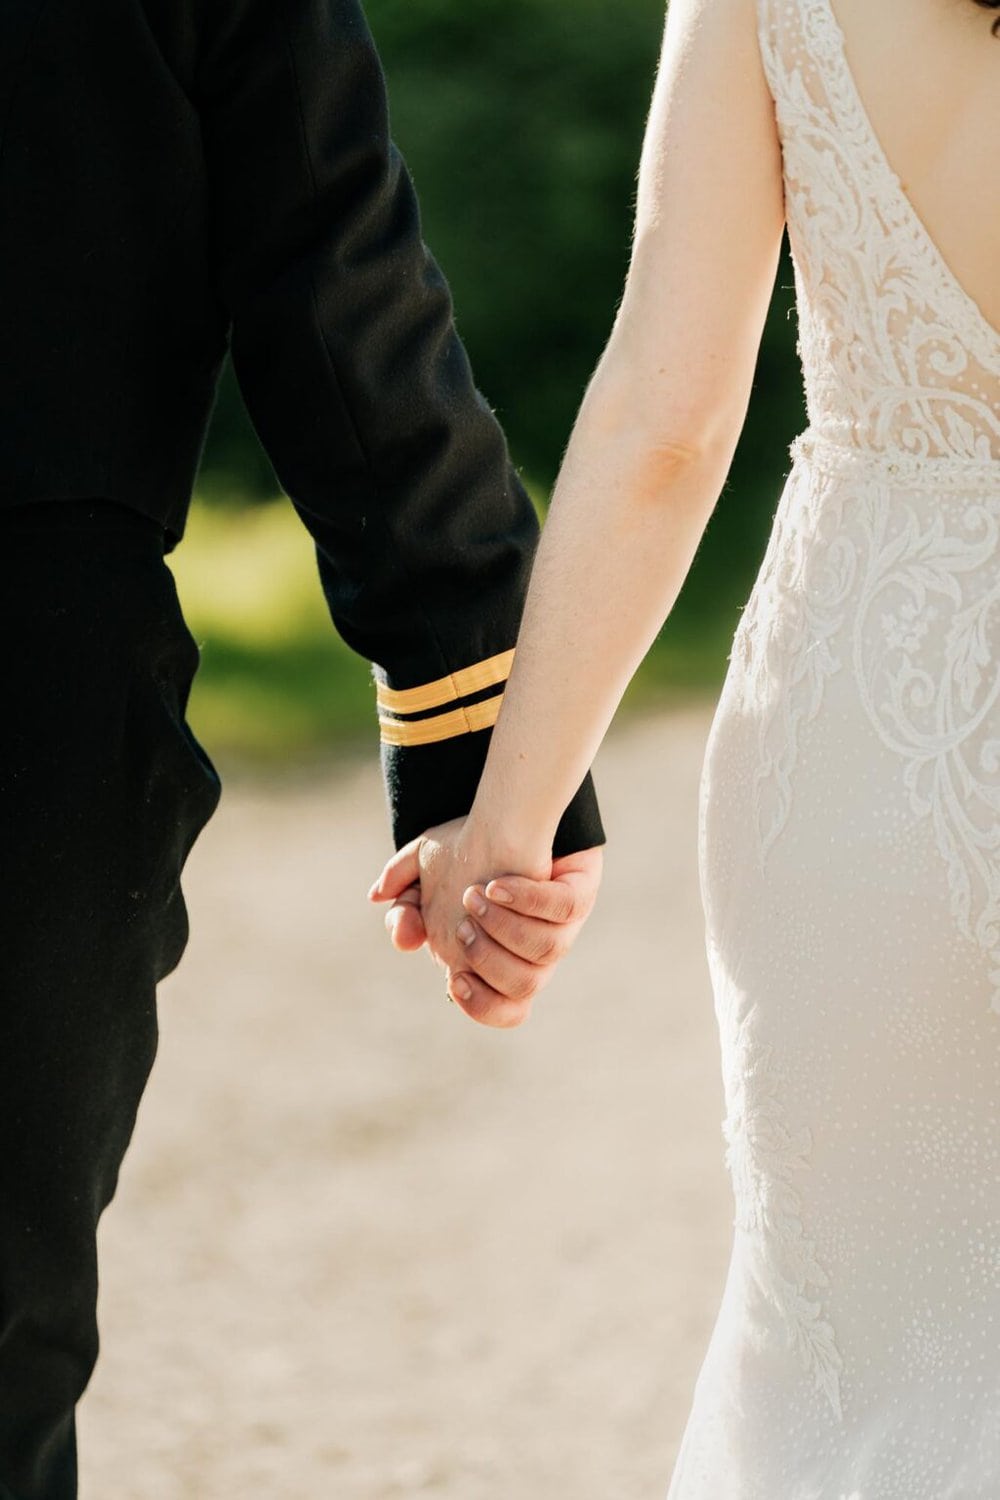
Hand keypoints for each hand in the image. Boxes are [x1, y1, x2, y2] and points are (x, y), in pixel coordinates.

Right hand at [369, 823, 602, 1027]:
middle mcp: (535, 949)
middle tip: (462, 925)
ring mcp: (561, 922)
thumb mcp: (422, 874)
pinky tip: (498, 885)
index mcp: (501, 959)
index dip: (481, 1004)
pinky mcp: (578, 890)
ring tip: (476, 895)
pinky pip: (564, 906)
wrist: (505, 810)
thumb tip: (402, 938)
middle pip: (523, 988)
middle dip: (487, 961)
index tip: (453, 980)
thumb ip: (404, 906)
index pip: (503, 1009)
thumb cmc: (465, 850)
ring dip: (505, 927)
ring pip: (547, 951)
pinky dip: (530, 899)